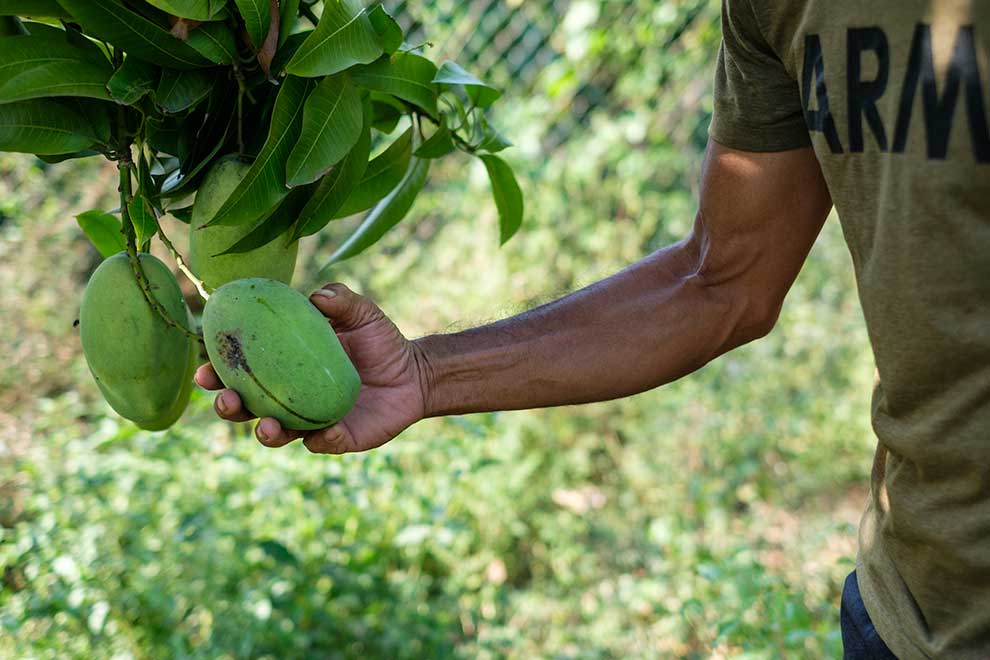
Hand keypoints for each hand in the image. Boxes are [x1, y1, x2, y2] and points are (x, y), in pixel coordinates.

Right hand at [195, 283, 429, 453]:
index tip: (204, 370)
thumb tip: (317, 296)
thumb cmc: (380, 341)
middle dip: (229, 407)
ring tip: (267, 427)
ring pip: (276, 434)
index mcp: (285, 366)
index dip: (218, 373)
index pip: (242, 371)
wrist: (415, 373)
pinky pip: (322, 443)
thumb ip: (340, 300)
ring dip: (265, 433)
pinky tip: (324, 431)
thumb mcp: (362, 314)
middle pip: (247, 408)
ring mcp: (311, 421)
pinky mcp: (338, 439)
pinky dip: (320, 439)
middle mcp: (290, 397)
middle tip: (227, 400)